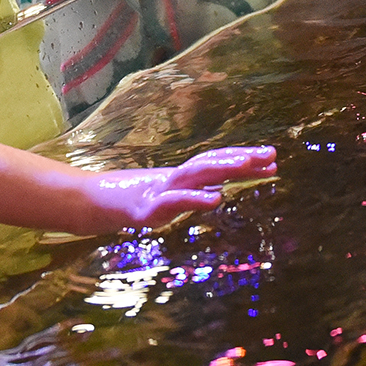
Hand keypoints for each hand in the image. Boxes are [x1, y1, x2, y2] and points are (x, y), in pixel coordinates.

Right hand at [83, 145, 276, 231]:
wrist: (93, 205)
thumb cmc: (134, 200)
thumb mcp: (171, 198)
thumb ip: (194, 195)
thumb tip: (220, 192)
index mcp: (183, 177)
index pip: (218, 163)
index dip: (244, 160)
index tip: (272, 158)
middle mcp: (175, 178)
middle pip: (212, 163)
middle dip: (242, 159)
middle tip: (271, 155)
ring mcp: (161, 191)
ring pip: (196, 174)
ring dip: (223, 168)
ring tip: (248, 164)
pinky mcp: (147, 210)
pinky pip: (174, 202)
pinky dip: (194, 198)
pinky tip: (214, 198)